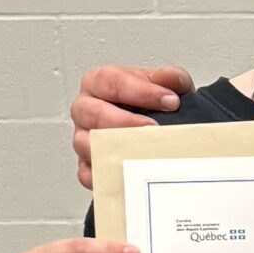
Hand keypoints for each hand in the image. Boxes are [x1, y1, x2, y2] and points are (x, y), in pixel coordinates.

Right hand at [69, 65, 192, 188]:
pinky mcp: (86, 166)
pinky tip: (131, 172)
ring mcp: (83, 138)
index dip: (141, 91)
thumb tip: (169, 78)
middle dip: (126, 121)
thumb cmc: (149, 103)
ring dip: (116, 148)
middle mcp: (86, 109)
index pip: (111, 81)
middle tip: (153, 128)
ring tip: (144, 150)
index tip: (168, 101)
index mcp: (99, 82)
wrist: (154, 127)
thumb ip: (170, 78)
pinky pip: (89, 173)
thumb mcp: (165, 85)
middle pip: (94, 113)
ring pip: (87, 144)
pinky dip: (108, 174)